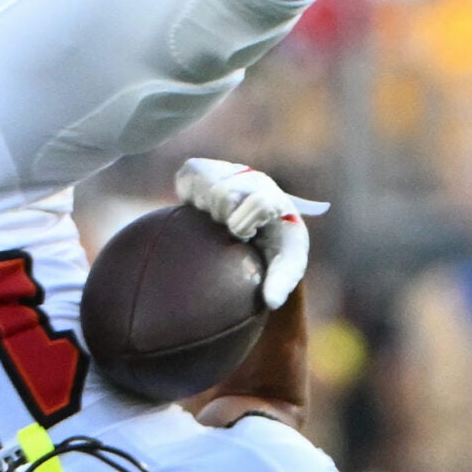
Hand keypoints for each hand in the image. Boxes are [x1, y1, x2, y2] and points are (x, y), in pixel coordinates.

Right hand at [174, 159, 327, 310]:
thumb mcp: (284, 266)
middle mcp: (253, 179)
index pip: (259, 202)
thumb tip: (272, 303)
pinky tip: (197, 207)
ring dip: (205, 204)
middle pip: (223, 193)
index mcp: (274, 198)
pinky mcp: (202, 168)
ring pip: (204, 181)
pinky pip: (187, 175)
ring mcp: (227, 171)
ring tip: (215, 219)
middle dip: (222, 216)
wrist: (261, 224)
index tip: (244, 237)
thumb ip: (282, 282)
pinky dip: (187, 192)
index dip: (244, 223)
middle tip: (229, 230)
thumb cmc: (275, 247)